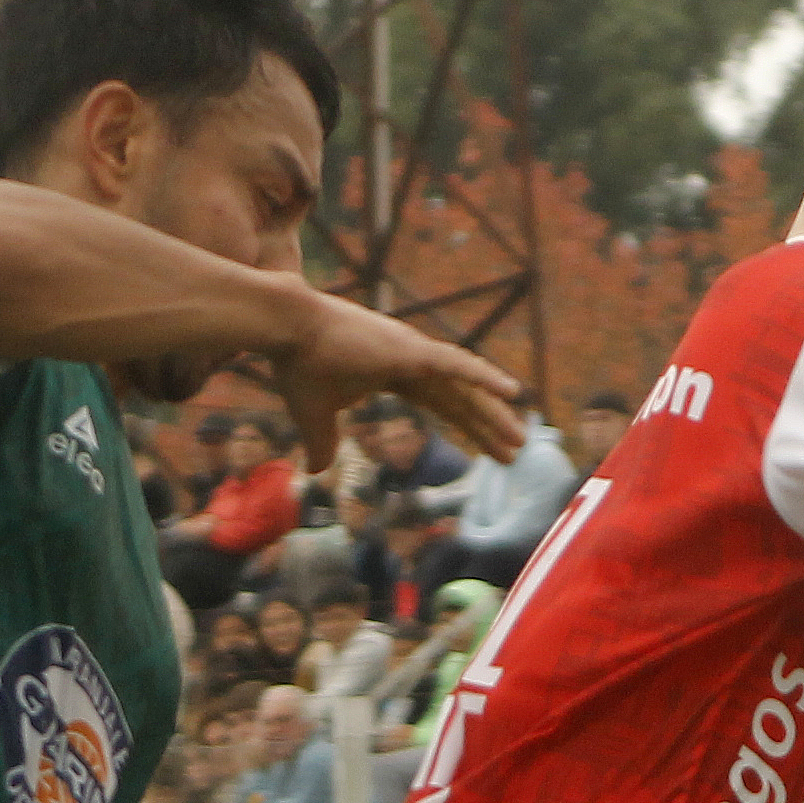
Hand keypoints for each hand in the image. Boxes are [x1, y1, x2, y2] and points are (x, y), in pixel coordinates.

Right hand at [269, 287, 522, 469]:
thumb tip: (317, 472)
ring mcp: (413, 352)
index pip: (441, 402)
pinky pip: (457, 365)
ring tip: (519, 441)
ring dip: (493, 415)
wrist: (284, 330)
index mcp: (394, 372)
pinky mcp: (410, 349)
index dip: (465, 425)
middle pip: (459, 399)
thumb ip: (322, 443)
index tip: (487, 450)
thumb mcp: (312, 417)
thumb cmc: (296, 365)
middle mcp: (411, 360)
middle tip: (514, 450)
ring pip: (464, 388)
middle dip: (486, 427)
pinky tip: (514, 393)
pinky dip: (485, 377)